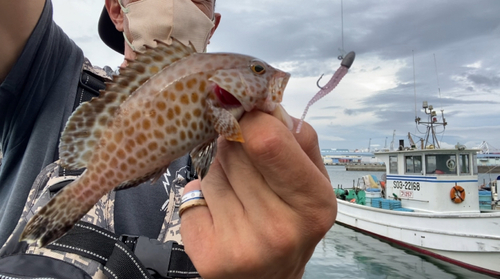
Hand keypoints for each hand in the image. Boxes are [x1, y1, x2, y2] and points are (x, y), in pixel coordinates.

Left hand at [181, 110, 335, 278]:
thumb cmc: (294, 223)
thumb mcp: (313, 183)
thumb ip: (299, 141)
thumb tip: (265, 105)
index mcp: (313, 204)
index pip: (266, 140)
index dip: (251, 120)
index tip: (249, 118)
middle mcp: (278, 230)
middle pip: (233, 151)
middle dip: (236, 145)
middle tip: (248, 164)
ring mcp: (240, 247)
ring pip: (211, 172)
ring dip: (220, 172)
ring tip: (239, 194)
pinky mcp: (207, 256)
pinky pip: (190, 197)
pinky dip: (202, 198)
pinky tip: (221, 213)